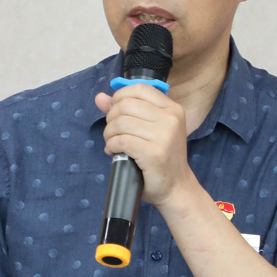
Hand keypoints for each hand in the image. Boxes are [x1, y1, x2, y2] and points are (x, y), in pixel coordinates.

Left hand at [94, 84, 196, 207]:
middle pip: (126, 105)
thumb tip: (100, 97)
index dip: (120, 97)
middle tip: (112, 132)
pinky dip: (111, 146)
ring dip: (109, 134)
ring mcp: (164, 136)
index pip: (140, 89)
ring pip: (121, 123)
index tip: (115, 111)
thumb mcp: (150, 129)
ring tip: (112, 143)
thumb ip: (126, 110)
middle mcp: (171, 119)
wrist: (176, 187)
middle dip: (111, 118)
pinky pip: (121, 140)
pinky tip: (114, 152)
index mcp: (172, 109)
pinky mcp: (154, 153)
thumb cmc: (162, 157)